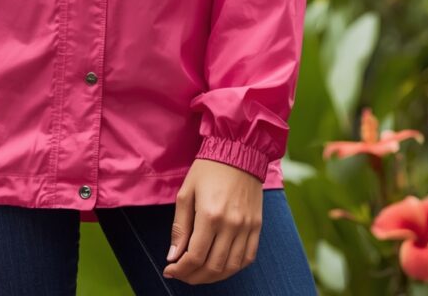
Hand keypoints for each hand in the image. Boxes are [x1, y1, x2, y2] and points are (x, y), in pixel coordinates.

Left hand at [162, 158, 262, 284]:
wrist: (239, 150)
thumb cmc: (208, 168)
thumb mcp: (186, 192)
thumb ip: (180, 227)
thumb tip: (172, 256)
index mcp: (210, 215)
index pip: (195, 256)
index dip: (180, 269)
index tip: (170, 270)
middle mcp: (231, 224)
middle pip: (213, 267)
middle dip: (193, 276)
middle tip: (182, 274)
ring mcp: (247, 226)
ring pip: (231, 267)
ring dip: (213, 277)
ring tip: (198, 273)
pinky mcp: (257, 225)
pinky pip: (248, 257)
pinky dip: (233, 268)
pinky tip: (221, 266)